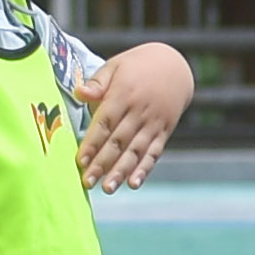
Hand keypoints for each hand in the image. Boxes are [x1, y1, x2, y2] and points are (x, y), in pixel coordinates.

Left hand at [78, 44, 192, 192]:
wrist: (175, 65)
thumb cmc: (137, 66)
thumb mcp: (116, 66)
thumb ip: (97, 83)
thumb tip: (79, 93)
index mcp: (124, 94)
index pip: (105, 123)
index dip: (92, 143)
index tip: (80, 161)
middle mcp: (139, 111)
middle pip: (118, 142)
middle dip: (102, 163)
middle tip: (87, 182)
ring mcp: (153, 123)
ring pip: (135, 151)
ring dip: (121, 171)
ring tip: (108, 188)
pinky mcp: (164, 131)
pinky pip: (154, 153)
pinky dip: (144, 169)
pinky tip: (134, 183)